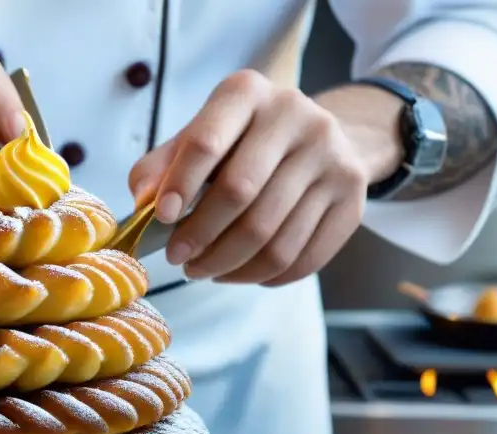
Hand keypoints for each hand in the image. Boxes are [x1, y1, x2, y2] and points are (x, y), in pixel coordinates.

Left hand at [128, 70, 399, 286]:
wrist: (316, 138)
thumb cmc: (240, 142)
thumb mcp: (198, 137)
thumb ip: (162, 166)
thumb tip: (143, 204)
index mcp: (248, 93)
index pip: (207, 141)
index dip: (179, 185)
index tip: (161, 219)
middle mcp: (297, 116)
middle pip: (241, 194)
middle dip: (201, 237)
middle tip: (179, 259)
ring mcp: (332, 157)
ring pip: (272, 236)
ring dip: (228, 265)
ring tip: (203, 270)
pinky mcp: (353, 198)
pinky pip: (301, 257)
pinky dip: (261, 277)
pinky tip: (238, 273)